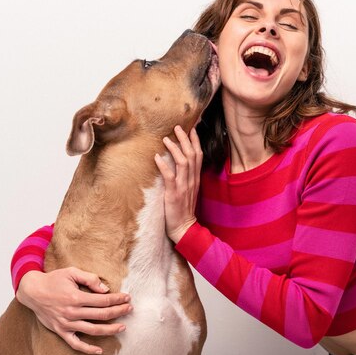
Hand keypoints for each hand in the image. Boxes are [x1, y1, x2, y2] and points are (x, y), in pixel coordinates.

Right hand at [16, 268, 131, 354]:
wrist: (32, 291)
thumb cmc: (53, 280)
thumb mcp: (71, 272)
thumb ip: (89, 279)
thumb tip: (105, 289)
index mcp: (76, 297)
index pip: (103, 300)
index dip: (117, 299)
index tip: (127, 298)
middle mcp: (72, 312)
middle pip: (101, 315)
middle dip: (118, 312)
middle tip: (129, 309)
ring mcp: (66, 323)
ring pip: (92, 330)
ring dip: (110, 330)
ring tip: (122, 327)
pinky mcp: (61, 331)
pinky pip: (75, 343)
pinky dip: (87, 349)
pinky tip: (99, 350)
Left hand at [154, 126, 201, 242]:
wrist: (184, 227)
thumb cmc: (183, 208)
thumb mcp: (188, 189)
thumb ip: (185, 176)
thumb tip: (178, 161)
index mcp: (195, 178)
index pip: (198, 155)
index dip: (195, 141)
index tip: (191, 128)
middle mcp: (191, 180)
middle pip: (192, 155)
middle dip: (185, 139)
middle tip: (177, 127)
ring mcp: (184, 186)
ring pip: (183, 163)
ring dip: (175, 149)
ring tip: (166, 139)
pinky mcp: (174, 194)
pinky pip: (170, 177)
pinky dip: (164, 166)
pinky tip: (157, 158)